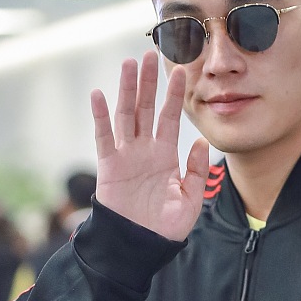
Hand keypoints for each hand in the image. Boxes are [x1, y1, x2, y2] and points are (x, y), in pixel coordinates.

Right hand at [91, 52, 209, 241]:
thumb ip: (196, 170)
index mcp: (166, 156)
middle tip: (150, 53)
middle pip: (145, 108)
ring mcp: (125, 156)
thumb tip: (200, 142)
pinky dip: (101, 117)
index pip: (170, 118)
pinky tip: (99, 94)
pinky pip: (103, 138)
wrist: (141, 247)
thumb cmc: (166, 228)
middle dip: (148, 82)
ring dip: (126, 89)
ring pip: (125, 115)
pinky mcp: (108, 166)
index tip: (182, 71)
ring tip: (129, 64)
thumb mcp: (190, 200)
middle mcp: (144, 150)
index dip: (174, 95)